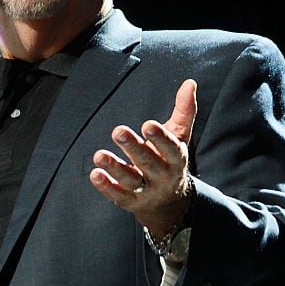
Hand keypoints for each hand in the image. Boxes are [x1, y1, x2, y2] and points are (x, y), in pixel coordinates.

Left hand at [89, 79, 197, 240]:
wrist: (170, 203)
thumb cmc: (171, 160)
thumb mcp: (180, 137)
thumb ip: (184, 111)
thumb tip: (189, 82)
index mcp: (177, 159)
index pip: (171, 149)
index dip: (160, 138)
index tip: (148, 125)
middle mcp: (163, 177)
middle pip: (149, 163)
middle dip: (134, 148)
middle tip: (118, 130)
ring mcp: (147, 191)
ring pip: (131, 180)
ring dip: (115, 167)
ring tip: (98, 155)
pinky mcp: (131, 202)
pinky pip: (119, 195)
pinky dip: (107, 186)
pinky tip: (95, 174)